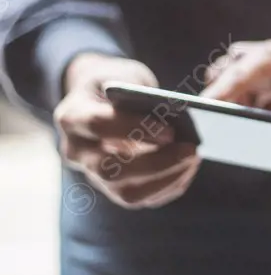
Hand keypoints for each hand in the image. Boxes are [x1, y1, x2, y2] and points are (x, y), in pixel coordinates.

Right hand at [55, 54, 199, 209]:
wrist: (100, 101)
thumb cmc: (116, 84)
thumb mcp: (124, 76)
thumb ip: (139, 93)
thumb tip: (174, 118)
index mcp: (72, 117)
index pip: (98, 125)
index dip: (135, 128)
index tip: (170, 131)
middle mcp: (76, 152)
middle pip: (110, 170)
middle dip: (155, 163)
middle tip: (191, 150)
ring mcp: (92, 175)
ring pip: (127, 193)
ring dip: (166, 180)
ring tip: (194, 160)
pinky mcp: (112, 188)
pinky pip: (141, 198)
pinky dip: (169, 186)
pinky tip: (188, 169)